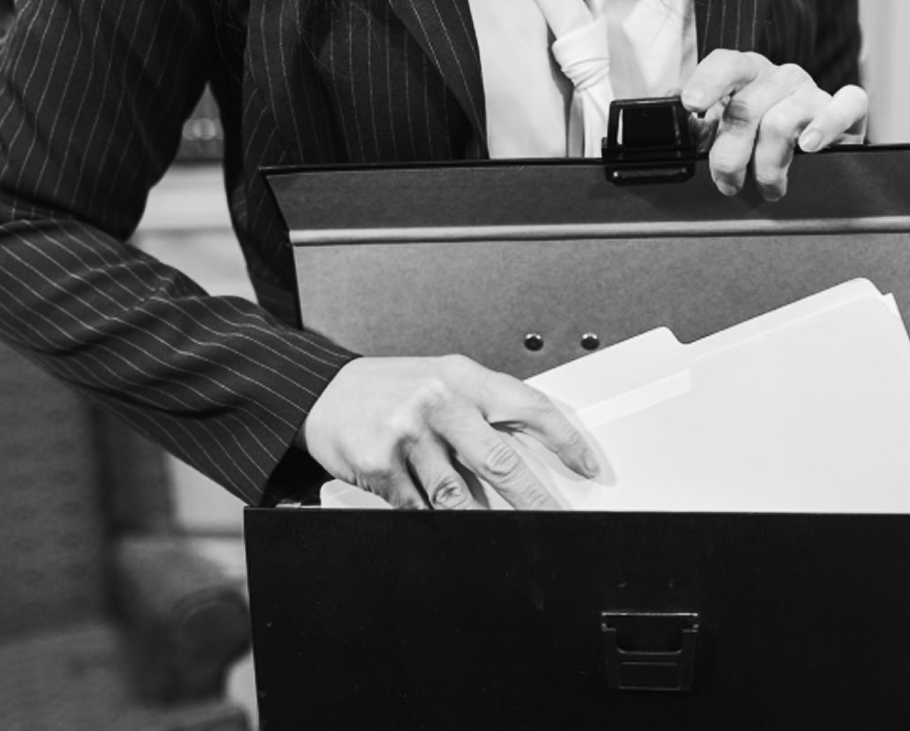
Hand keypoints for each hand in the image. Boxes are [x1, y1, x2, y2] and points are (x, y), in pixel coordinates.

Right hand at [300, 356, 599, 509]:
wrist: (323, 392)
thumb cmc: (392, 388)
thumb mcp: (445, 379)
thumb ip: (486, 406)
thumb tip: (537, 447)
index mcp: (464, 377)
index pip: (529, 407)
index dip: (565, 441)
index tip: (586, 467)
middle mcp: (439, 402)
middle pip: (500, 461)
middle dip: (534, 499)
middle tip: (556, 520)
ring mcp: (409, 436)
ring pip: (460, 496)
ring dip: (484, 520)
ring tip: (500, 530)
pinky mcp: (382, 467)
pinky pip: (421, 509)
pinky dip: (436, 520)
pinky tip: (444, 521)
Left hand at [681, 50, 867, 200]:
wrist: (813, 159)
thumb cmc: (761, 146)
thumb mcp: (723, 134)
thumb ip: (699, 125)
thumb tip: (671, 111)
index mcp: (747, 74)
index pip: (726, 64)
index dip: (707, 83)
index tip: (691, 105)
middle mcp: (780, 77)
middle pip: (747, 107)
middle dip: (730, 154)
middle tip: (727, 183)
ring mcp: (812, 91)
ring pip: (782, 121)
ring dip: (768, 165)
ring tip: (768, 187)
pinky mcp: (847, 108)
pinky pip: (845, 105)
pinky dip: (826, 126)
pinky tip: (809, 146)